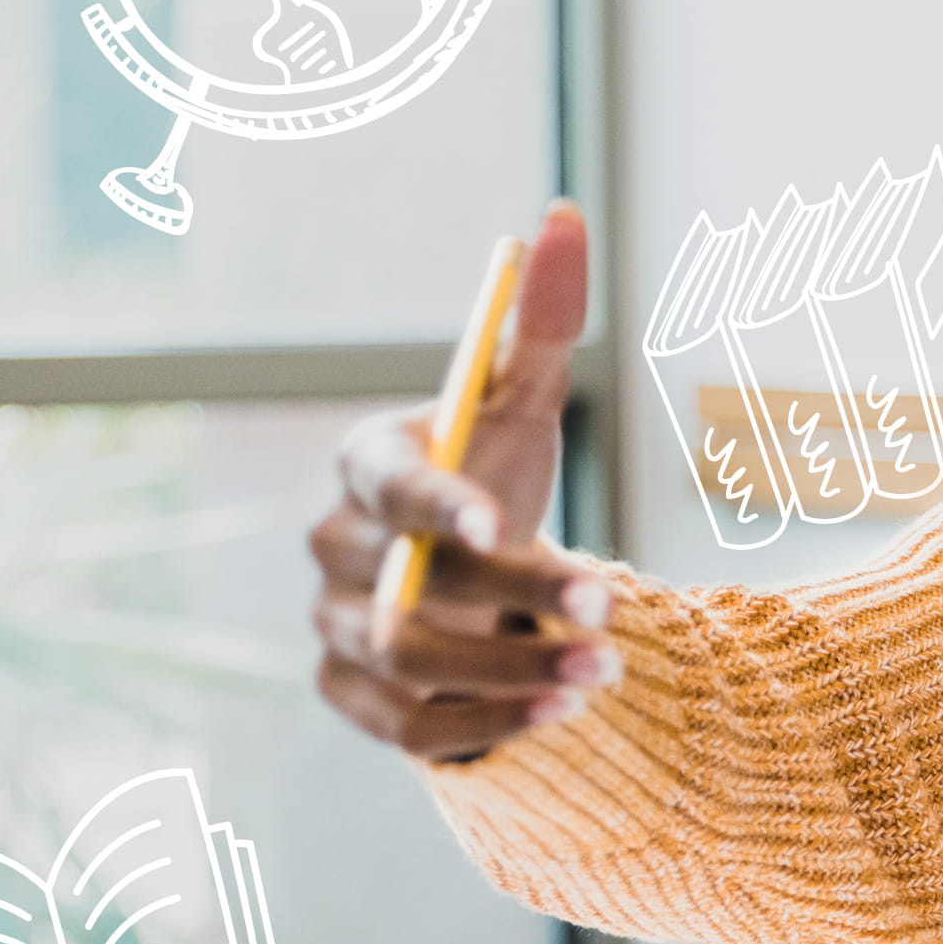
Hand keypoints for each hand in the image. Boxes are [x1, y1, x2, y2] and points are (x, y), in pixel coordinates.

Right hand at [310, 203, 616, 762]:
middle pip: (403, 584)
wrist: (485, 585)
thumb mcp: (526, 403)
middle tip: (608, 604)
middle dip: (508, 597)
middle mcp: (334, 547)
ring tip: (606, 671)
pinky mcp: (353, 699)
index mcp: (370, 465)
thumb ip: (544, 321)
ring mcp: (337, 628)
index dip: (437, 504)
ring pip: (408, 663)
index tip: (504, 524)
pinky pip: (410, 727)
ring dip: (512, 671)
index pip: (386, 482)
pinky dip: (488, 724)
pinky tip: (563, 712)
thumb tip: (559, 217)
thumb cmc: (501, 476)